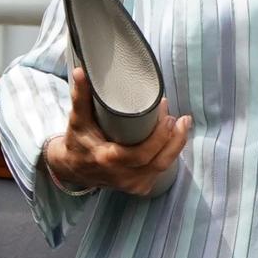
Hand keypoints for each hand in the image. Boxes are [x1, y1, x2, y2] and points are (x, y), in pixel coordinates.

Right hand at [45, 68, 191, 196]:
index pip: (140, 154)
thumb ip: (80, 96)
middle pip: (158, 162)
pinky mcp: (139, 186)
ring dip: (176, 144)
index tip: (167, 116)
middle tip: (182, 118)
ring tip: (184, 123)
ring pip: (163, 166)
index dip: (158, 137)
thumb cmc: (78, 141)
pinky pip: (160, 170)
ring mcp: (132, 184)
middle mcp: (122, 176)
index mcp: (108, 160)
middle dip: (174, 139)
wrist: (73, 169)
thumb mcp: (77, 119)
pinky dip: (169, 153)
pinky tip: (175, 137)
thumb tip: (81, 71)